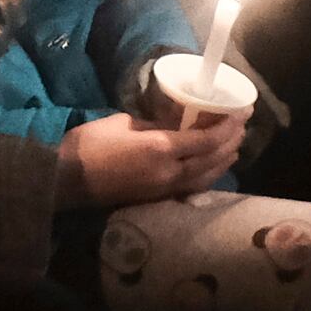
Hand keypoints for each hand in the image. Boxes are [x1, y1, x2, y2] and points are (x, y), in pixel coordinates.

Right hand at [57, 106, 243, 209]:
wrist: (67, 179)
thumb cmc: (91, 143)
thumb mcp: (125, 122)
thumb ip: (155, 125)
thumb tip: (173, 125)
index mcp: (161, 149)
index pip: (206, 139)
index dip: (227, 126)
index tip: (241, 112)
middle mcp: (169, 172)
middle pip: (212, 159)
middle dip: (231, 142)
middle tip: (242, 127)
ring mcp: (163, 189)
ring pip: (204, 177)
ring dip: (223, 161)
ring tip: (234, 147)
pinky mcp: (155, 198)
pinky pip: (191, 186)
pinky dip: (207, 175)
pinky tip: (211, 168)